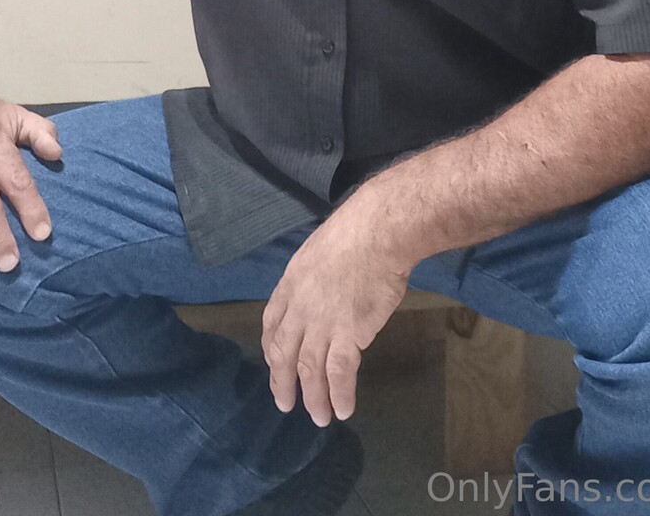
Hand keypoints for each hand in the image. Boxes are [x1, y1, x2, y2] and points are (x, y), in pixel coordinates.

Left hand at [261, 202, 410, 426]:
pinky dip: (339, 394)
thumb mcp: (319, 250)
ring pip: (309, 370)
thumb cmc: (356, 232)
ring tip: (319, 417)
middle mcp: (300, 308)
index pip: (272, 323)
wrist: (377, 232)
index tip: (274, 363)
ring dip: (313, 398)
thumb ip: (314, 276)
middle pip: (284, 353)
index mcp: (291, 283)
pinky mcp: (348, 334)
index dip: (272, 347)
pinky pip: (339, 374)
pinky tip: (344, 409)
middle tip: (285, 403)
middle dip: (282, 382)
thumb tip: (323, 287)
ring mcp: (322, 323)